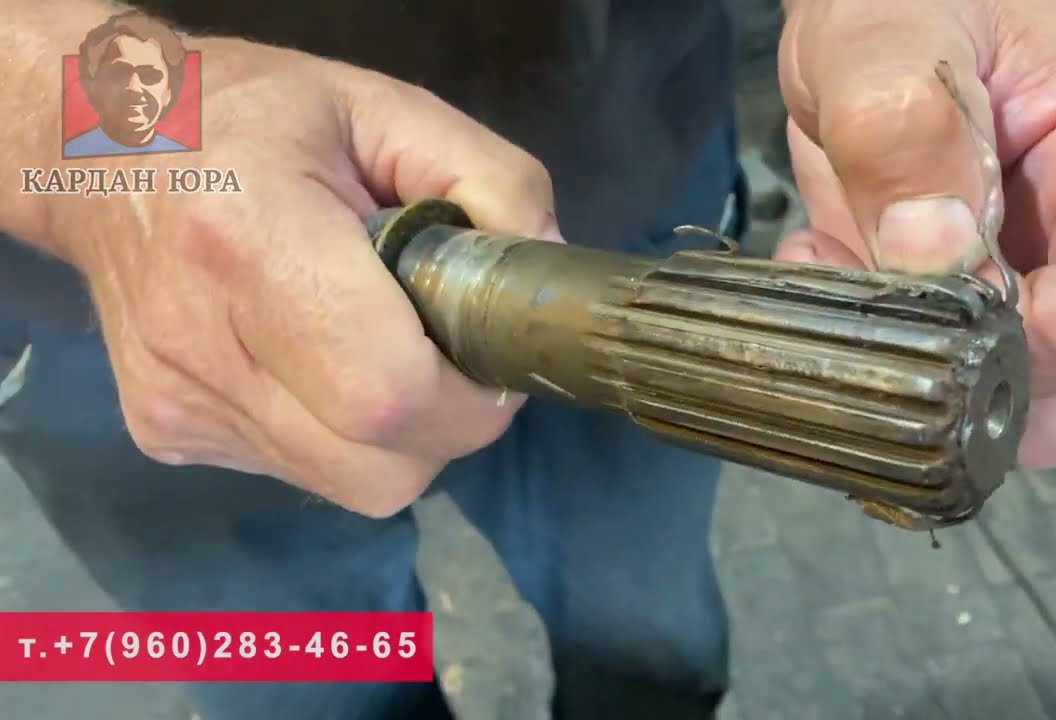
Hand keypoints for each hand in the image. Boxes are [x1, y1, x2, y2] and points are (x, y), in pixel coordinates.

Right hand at [50, 36, 561, 516]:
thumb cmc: (252, 117)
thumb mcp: (385, 107)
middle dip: (445, 427)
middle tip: (446, 354)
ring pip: (350, 486)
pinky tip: (315, 362)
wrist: (100, 151)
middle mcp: (202, 344)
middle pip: (378, 469)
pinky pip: (302, 471)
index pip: (388, 394)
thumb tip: (548, 273)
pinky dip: (339, 435)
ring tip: (378, 347)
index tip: (489, 357)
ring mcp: (178, 405)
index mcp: (252, 242)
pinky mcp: (167, 436)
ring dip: (397, 437)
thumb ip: (491, 179)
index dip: (467, 400)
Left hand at [776, 0, 1055, 467]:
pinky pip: (947, 379)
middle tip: (875, 286)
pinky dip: (877, 351)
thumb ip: (903, 129)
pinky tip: (832, 268)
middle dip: (969, 365)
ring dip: (910, 362)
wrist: (866, 12)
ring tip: (840, 263)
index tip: (945, 299)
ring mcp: (1043, 278)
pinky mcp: (978, 304)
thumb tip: (931, 252)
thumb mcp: (882, 37)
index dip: (1046, 338)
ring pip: (1014, 397)